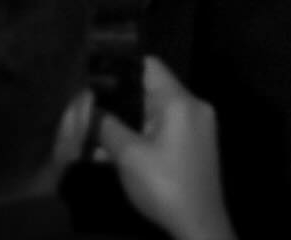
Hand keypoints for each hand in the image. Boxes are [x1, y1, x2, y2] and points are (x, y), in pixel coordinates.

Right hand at [99, 56, 236, 239]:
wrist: (200, 226)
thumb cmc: (164, 186)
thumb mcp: (129, 157)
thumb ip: (108, 128)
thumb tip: (90, 110)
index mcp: (180, 100)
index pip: (150, 66)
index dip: (122, 68)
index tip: (97, 77)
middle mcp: (194, 105)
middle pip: (153, 90)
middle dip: (123, 101)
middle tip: (93, 109)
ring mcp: (199, 126)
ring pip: (159, 113)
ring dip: (132, 122)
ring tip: (101, 134)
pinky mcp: (198, 145)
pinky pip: (168, 129)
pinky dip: (147, 135)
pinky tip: (123, 151)